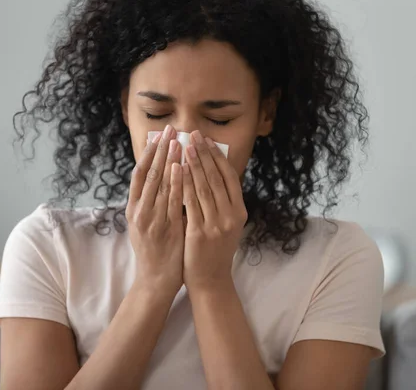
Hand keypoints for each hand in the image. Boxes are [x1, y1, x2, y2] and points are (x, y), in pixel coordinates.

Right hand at [126, 125, 184, 296]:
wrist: (156, 280)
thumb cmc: (154, 251)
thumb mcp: (145, 224)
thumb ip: (150, 202)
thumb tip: (161, 177)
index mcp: (133, 208)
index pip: (139, 173)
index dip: (148, 153)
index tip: (158, 135)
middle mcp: (139, 211)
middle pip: (148, 173)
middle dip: (160, 149)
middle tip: (169, 129)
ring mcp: (151, 219)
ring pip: (159, 184)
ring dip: (169, 160)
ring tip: (177, 141)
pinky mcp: (165, 228)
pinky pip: (172, 201)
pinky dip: (176, 183)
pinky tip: (182, 168)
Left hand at [182, 130, 247, 290]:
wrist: (210, 280)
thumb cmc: (215, 250)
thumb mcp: (226, 224)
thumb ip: (221, 201)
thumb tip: (210, 171)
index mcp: (239, 211)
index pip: (229, 177)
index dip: (217, 156)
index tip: (206, 139)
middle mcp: (231, 216)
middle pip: (216, 177)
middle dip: (204, 154)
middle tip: (193, 135)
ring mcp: (217, 224)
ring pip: (203, 187)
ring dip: (193, 164)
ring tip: (184, 146)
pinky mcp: (200, 233)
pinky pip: (190, 203)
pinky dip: (183, 184)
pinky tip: (176, 170)